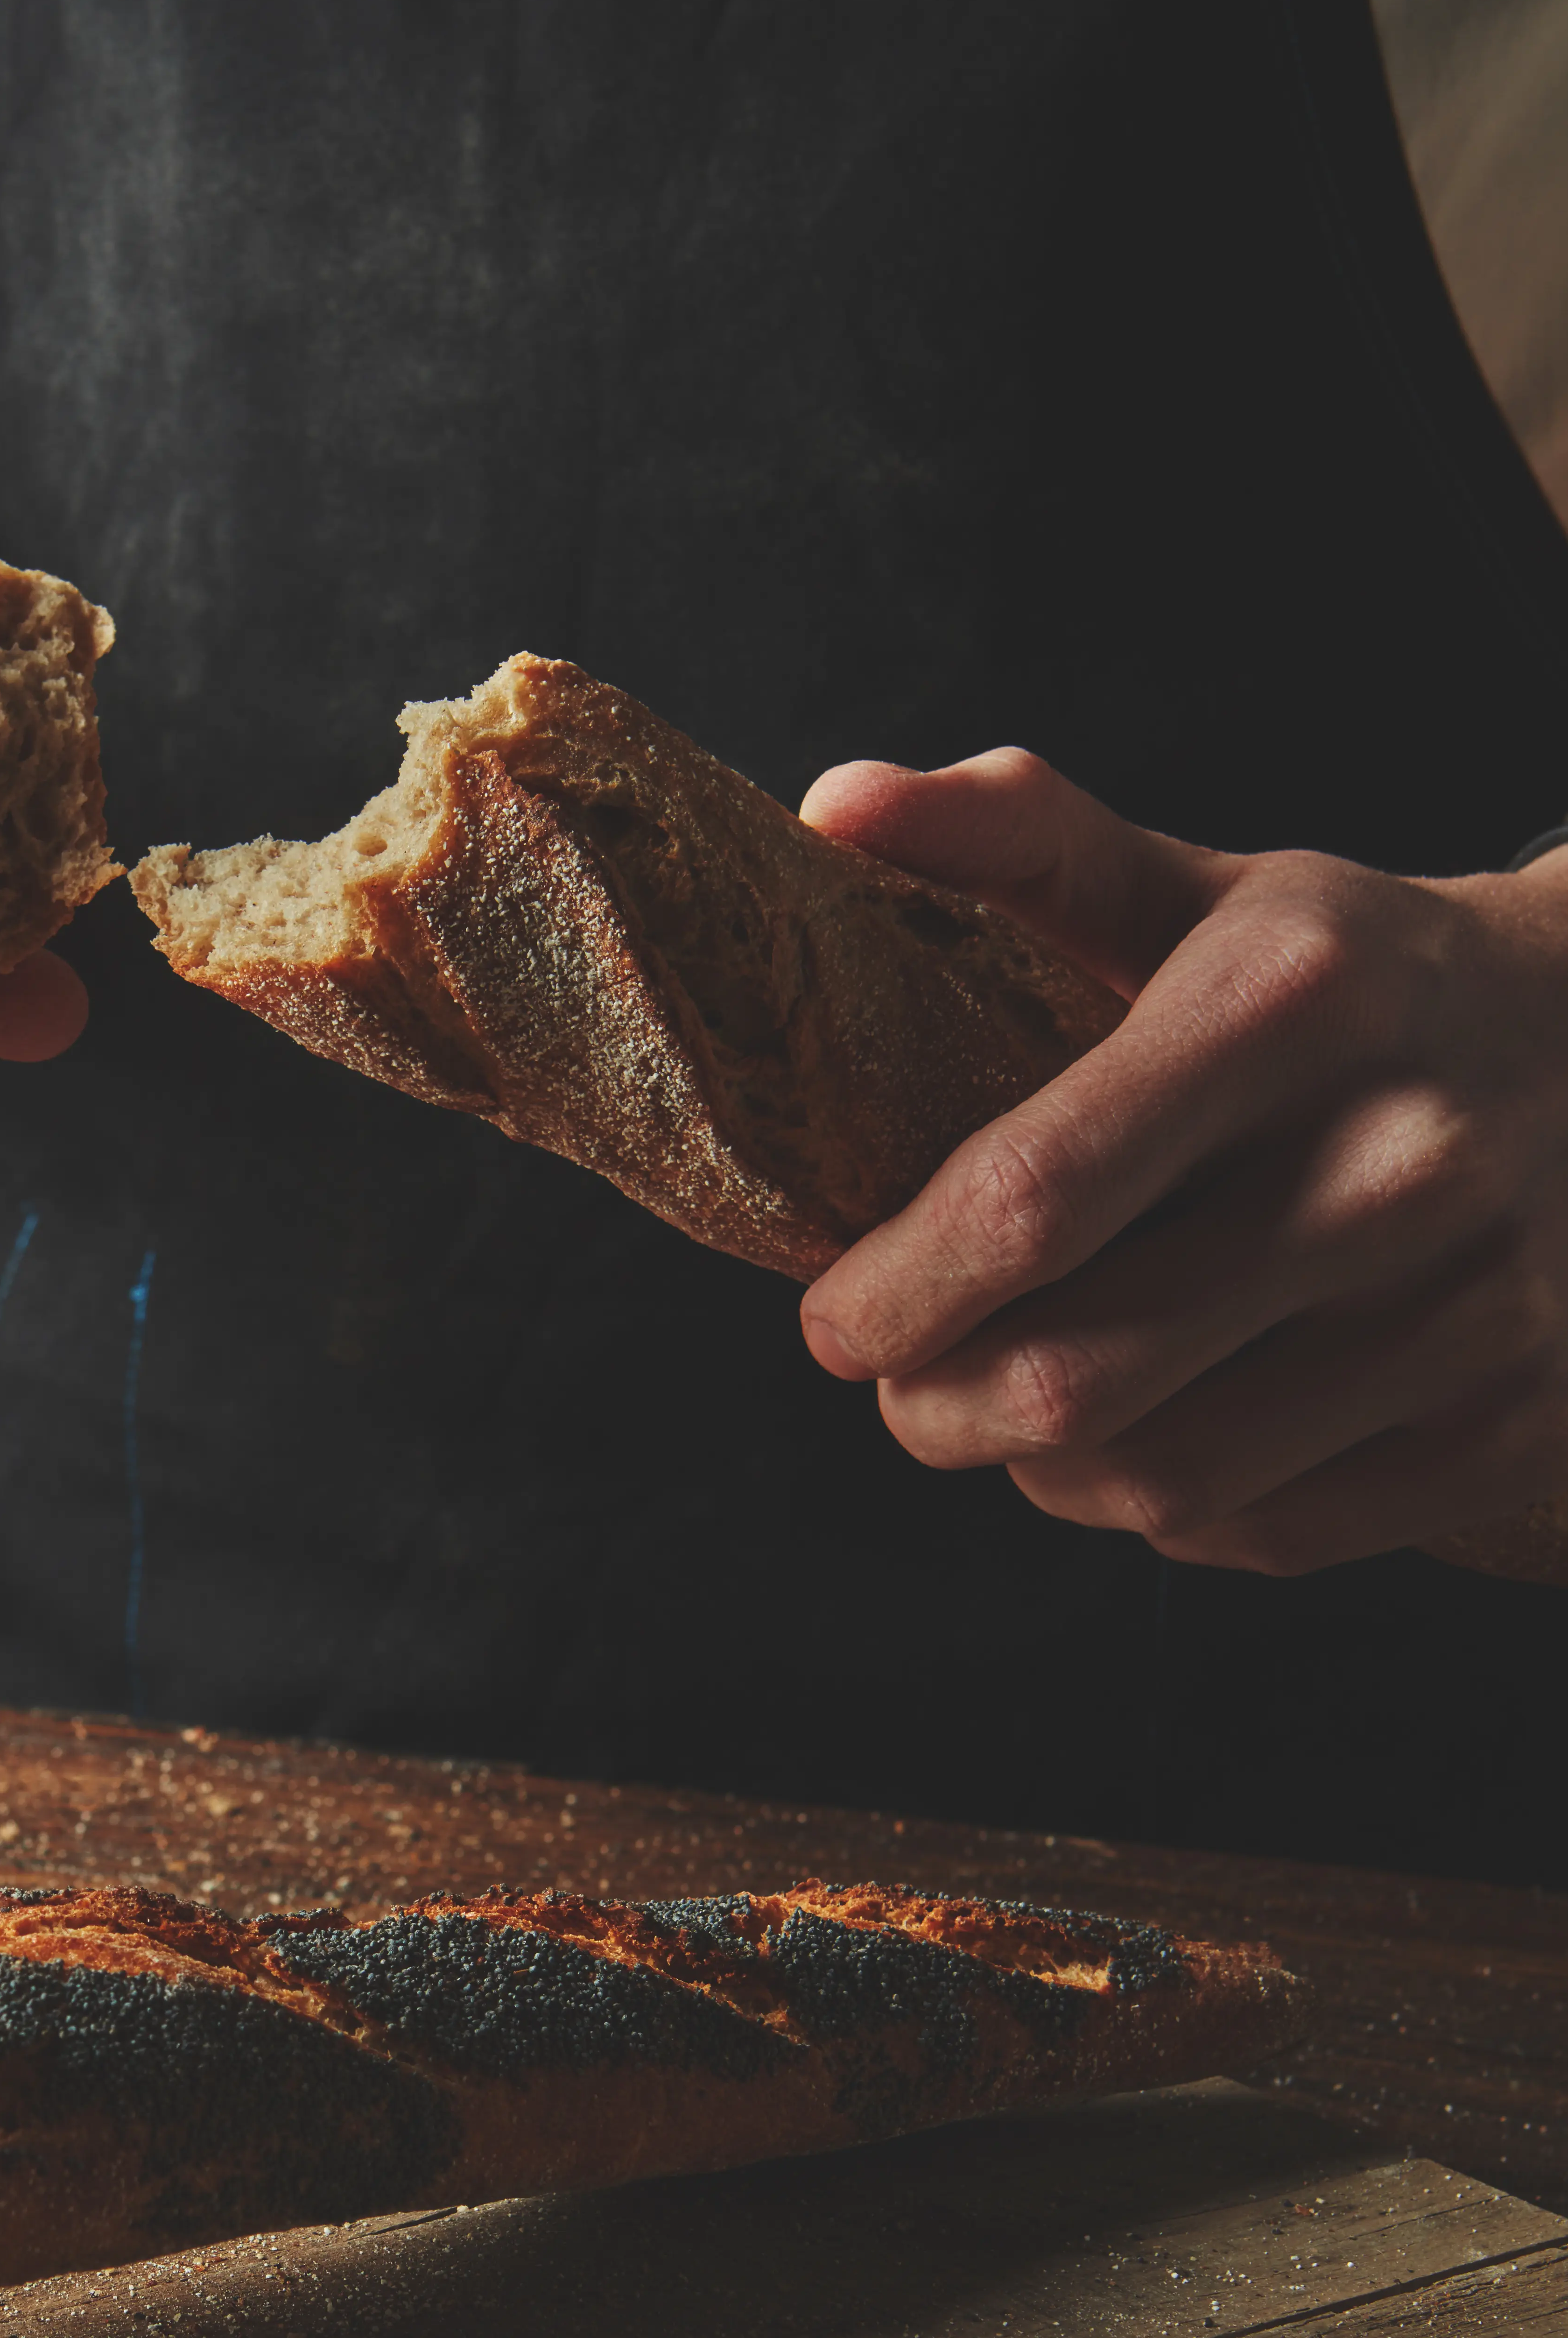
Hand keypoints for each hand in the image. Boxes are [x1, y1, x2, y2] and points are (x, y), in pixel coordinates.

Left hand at [793, 749, 1567, 1568]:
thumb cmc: (1354, 978)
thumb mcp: (1206, 886)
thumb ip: (1018, 840)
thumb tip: (837, 806)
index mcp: (1295, 996)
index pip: (1031, 1198)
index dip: (896, 1291)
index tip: (836, 1318)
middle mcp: (1396, 1157)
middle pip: (1073, 1376)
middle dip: (934, 1406)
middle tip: (904, 1382)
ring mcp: (1469, 1306)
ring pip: (1154, 1479)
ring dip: (1036, 1472)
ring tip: (1016, 1408)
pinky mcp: (1507, 1425)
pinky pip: (1260, 1531)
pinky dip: (1163, 1509)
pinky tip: (1151, 1438)